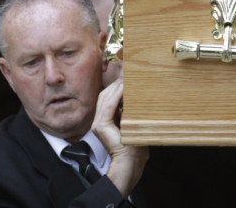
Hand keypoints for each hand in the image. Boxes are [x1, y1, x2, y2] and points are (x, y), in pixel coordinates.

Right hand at [92, 78, 148, 196]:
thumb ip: (131, 111)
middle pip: (105, 95)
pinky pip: (108, 106)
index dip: (116, 86)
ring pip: (106, 97)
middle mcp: (98, 121)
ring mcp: (98, 123)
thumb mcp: (133, 123)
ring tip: (127, 78)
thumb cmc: (135, 146)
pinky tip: (124, 87)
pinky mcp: (101, 126)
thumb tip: (137, 96)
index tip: (128, 76)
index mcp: (105, 120)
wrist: (131, 162)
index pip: (108, 97)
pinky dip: (116, 95)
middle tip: (129, 73)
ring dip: (117, 86)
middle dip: (117, 83)